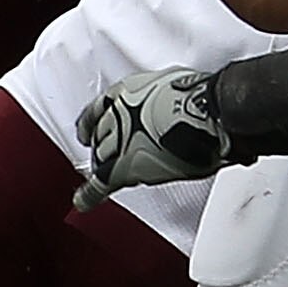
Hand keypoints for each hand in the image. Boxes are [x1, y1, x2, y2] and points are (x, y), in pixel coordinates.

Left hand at [73, 67, 229, 209]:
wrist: (204, 115)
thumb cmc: (198, 98)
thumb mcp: (172, 85)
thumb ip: (161, 96)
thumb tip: (174, 102)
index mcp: (127, 92)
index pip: (98, 109)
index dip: (90, 122)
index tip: (85, 129)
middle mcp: (117, 115)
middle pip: (100, 136)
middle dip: (103, 146)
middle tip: (109, 154)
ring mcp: (118, 141)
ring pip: (101, 157)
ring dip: (105, 165)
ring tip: (107, 174)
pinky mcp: (123, 167)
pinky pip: (100, 183)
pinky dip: (90, 195)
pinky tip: (83, 201)